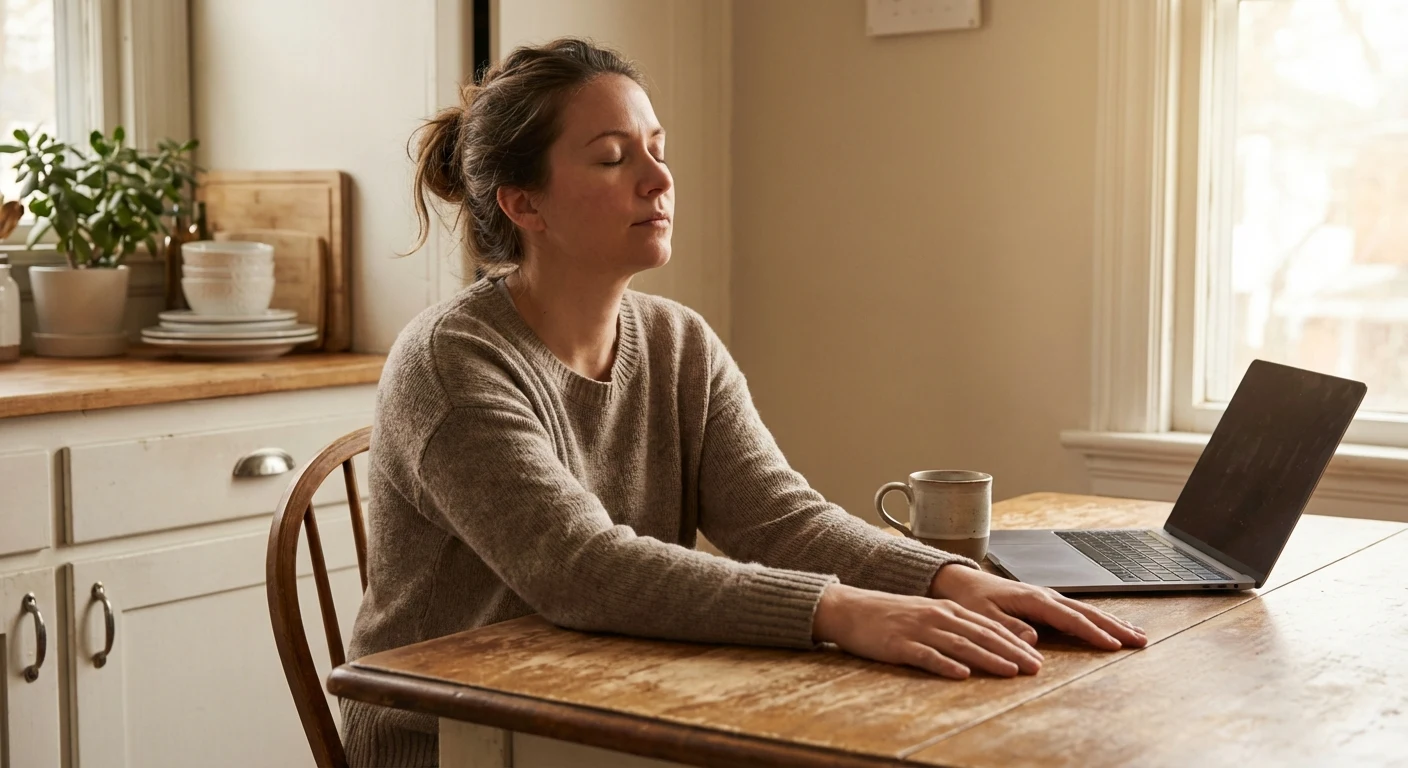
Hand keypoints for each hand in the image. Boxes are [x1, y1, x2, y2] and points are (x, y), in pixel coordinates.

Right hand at [812, 583, 1043, 679]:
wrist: (851, 609)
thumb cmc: (889, 615)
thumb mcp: (927, 614)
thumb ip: (954, 626)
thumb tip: (984, 642)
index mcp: (947, 609)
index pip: (989, 626)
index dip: (1015, 642)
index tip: (1036, 658)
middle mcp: (938, 617)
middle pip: (982, 635)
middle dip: (1012, 652)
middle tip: (1035, 668)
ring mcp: (919, 630)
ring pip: (961, 645)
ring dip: (988, 658)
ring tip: (1010, 671)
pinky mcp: (900, 644)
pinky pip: (927, 656)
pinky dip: (945, 665)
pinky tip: (961, 675)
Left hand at [928, 564, 1147, 650]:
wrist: (960, 581)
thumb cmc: (970, 598)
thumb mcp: (982, 615)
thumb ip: (1007, 627)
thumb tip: (1032, 639)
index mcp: (1034, 599)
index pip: (1071, 619)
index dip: (1093, 633)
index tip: (1113, 646)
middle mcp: (1046, 596)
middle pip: (1088, 613)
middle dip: (1115, 627)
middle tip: (1141, 641)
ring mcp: (1047, 598)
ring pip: (1087, 611)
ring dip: (1112, 623)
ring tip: (1136, 635)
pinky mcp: (1045, 602)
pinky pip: (1077, 612)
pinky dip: (1097, 620)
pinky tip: (1109, 628)